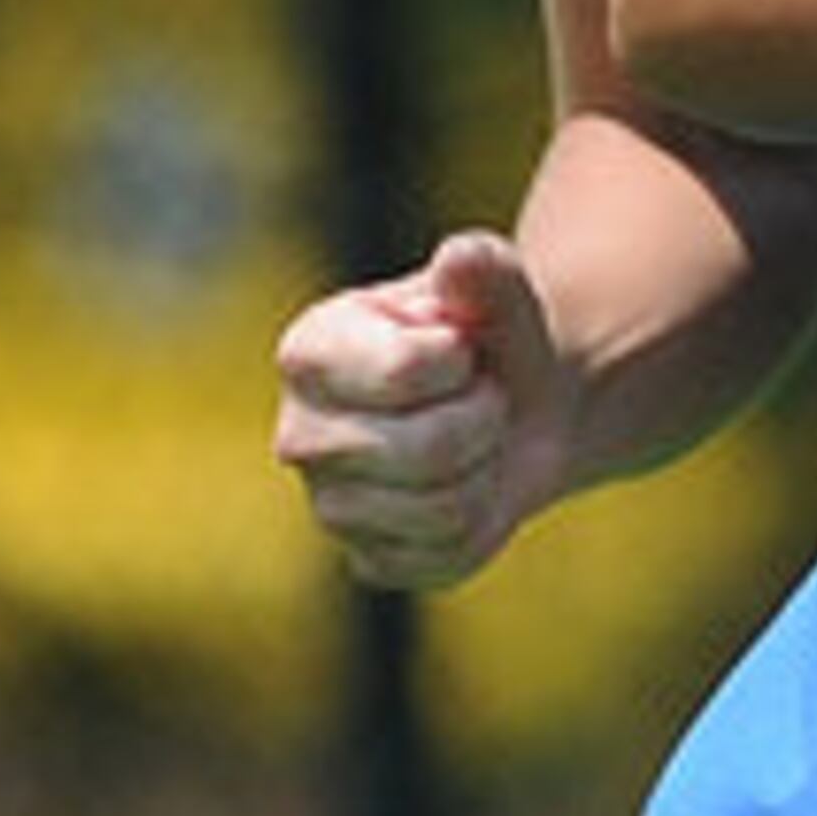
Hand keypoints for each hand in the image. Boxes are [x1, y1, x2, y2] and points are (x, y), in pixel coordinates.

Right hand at [270, 229, 573, 589]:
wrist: (517, 399)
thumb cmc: (489, 331)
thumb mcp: (495, 287)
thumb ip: (484, 270)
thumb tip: (459, 257)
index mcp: (310, 350)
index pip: (402, 372)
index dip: (459, 360)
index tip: (459, 346)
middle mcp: (299, 434)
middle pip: (429, 450)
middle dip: (486, 416)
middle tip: (480, 395)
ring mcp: (328, 505)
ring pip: (443, 509)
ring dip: (487, 467)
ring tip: (473, 436)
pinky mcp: (367, 558)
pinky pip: (447, 555)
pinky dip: (484, 520)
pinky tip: (468, 484)